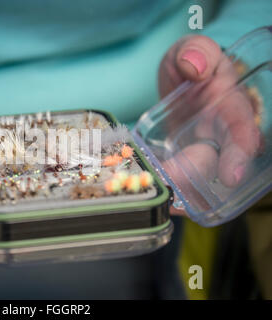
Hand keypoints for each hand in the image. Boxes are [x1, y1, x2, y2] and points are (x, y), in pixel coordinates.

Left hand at [158, 35, 260, 215]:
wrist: (179, 84)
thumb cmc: (190, 66)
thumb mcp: (192, 50)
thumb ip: (196, 51)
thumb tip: (194, 67)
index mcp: (229, 108)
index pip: (241, 131)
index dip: (239, 153)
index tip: (232, 176)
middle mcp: (219, 137)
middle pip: (217, 166)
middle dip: (199, 180)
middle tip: (176, 188)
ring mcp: (200, 154)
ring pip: (197, 181)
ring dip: (178, 191)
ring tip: (158, 194)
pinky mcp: (181, 165)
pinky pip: (177, 184)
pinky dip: (166, 193)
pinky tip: (153, 198)